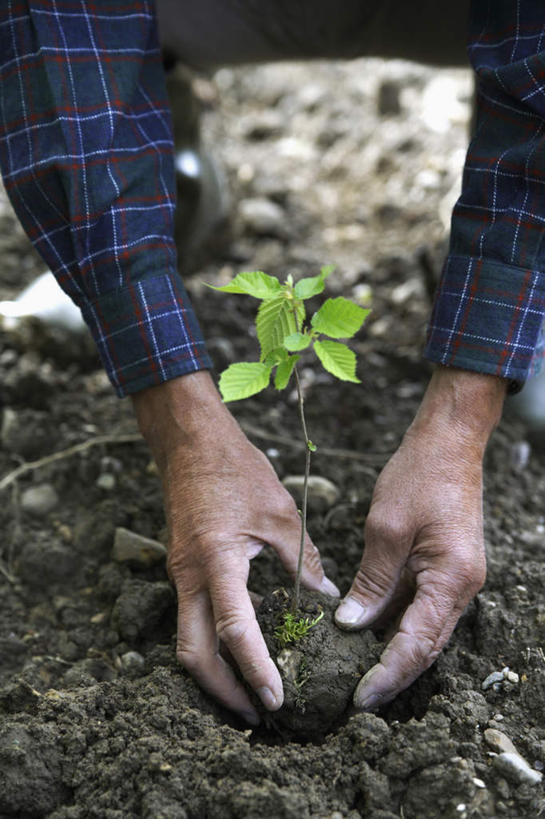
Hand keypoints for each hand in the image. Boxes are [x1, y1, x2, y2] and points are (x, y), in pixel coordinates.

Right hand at [132, 371, 338, 723]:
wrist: (190, 443)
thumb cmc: (235, 470)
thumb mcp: (279, 513)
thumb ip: (303, 560)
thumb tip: (327, 599)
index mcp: (216, 561)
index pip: (234, 631)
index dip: (255, 670)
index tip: (277, 700)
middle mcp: (189, 576)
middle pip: (192, 654)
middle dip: (222, 690)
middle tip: (257, 714)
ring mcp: (180, 574)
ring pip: (187, 640)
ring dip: (215, 671)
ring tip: (249, 693)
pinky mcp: (182, 569)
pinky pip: (191, 618)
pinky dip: (213, 642)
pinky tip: (242, 647)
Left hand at [335, 367, 505, 709]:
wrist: (448, 443)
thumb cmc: (419, 476)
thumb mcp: (386, 529)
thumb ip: (372, 582)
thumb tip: (351, 624)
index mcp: (451, 580)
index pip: (417, 643)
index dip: (388, 674)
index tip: (360, 698)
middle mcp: (461, 587)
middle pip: (427, 645)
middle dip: (394, 674)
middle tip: (358, 699)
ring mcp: (457, 578)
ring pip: (426, 629)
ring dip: (397, 653)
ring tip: (361, 676)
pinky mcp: (447, 567)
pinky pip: (424, 607)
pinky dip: (400, 625)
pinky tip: (373, 634)